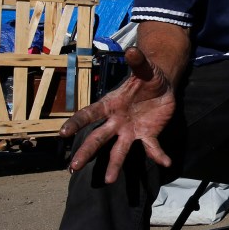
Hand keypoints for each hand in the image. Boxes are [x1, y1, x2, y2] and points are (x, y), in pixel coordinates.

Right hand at [62, 46, 175, 182]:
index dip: (76, 123)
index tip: (62, 134)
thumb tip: (133, 49)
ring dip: (114, 164)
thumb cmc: (147, 76)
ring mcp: (131, 130)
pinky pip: (152, 148)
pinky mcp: (148, 135)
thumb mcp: (144, 68)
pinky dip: (158, 155)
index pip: (90, 114)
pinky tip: (165, 162)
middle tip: (73, 167)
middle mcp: (117, 121)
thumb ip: (138, 61)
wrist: (162, 85)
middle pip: (99, 138)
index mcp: (111, 104)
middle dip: (86, 151)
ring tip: (109, 180)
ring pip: (119, 150)